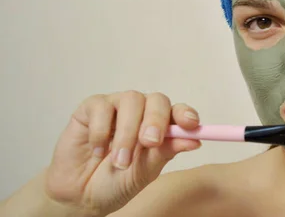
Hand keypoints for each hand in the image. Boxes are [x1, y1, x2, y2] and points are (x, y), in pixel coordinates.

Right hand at [44, 91, 201, 215]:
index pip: (177, 111)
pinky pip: (101, 107)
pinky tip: (98, 150)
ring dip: (127, 132)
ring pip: (131, 100)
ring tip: (120, 161)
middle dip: (156, 120)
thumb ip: (166, 152)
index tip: (191, 124)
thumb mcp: (145, 171)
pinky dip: (101, 131)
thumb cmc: (116, 181)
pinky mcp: (91, 108)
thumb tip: (195, 140)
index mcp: (159, 126)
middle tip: (150, 142)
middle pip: (157, 100)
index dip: (185, 114)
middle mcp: (141, 112)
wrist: (79, 195)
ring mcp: (116, 107)